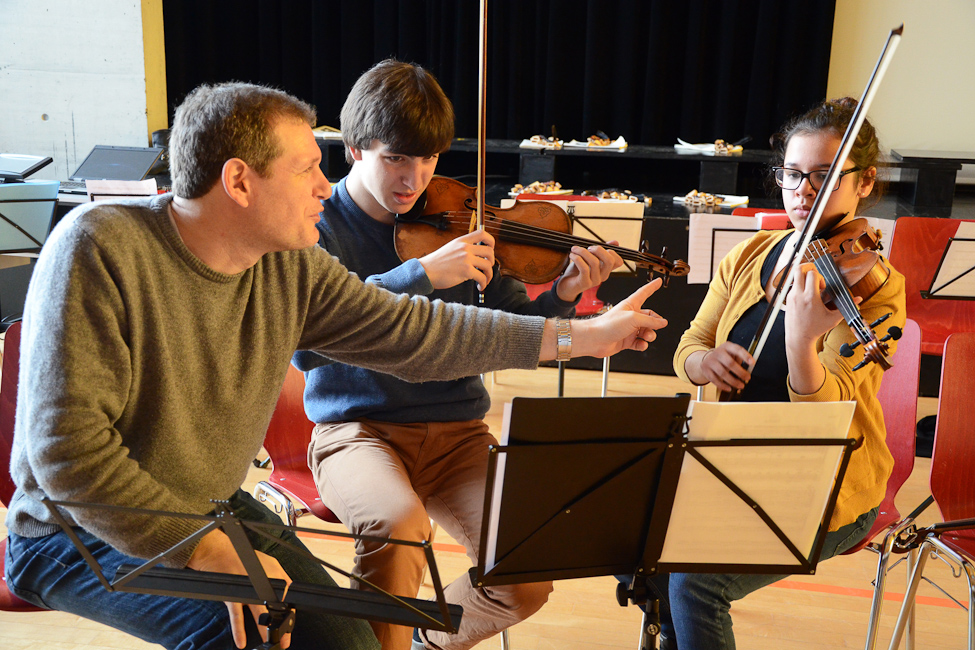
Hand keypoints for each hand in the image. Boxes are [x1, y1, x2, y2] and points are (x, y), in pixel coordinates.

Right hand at [188, 530, 292, 648]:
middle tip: (285, 640)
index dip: (288, 611)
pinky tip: (242, 642)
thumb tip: (288, 590)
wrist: (217, 551)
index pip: (287, 594)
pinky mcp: (232, 594)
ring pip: (260, 612)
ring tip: (269, 643)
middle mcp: (262, 579)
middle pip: (276, 606)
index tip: (289, 624)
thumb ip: (278, 576)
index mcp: (273, 571)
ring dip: (264, 630)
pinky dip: (239, 630)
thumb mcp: (266, 562)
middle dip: (282, 625)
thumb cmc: (241, 557)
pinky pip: (237, 615)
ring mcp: (247, 587)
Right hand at [419, 230, 495, 290]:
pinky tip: (480, 286)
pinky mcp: (465, 271)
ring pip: (488, 265)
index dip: (490, 241)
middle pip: (489, 251)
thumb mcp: (450, 248)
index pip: (482, 234)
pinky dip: (484, 283)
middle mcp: (465, 248)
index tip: (491, 248)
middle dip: (492, 262)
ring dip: (489, 275)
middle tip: (487, 269)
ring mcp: (465, 259)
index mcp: (461, 241)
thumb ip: (463, 249)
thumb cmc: (436, 264)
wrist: (425, 271)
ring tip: (484, 280)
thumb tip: (476, 255)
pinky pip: (482, 277)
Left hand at [555, 241, 623, 300]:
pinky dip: (577, 258)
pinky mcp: (585, 283)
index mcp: (606, 270)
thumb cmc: (578, 271)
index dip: (612, 252)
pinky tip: (572, 255)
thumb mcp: (590, 258)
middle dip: (599, 249)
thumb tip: (616, 242)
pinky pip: (584, 268)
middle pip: (609, 261)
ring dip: (583, 252)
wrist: (566, 285)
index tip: (598, 247)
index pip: (619, 262)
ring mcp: (595, 281)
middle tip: (588, 248)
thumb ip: (601, 251)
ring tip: (574, 249)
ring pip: (595, 262)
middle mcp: (603, 276)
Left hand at [565, 278, 667, 358]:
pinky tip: (641, 344)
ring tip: (647, 336)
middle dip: (655, 322)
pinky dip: (642, 344)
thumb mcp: (633, 318)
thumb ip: (650, 320)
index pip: (644, 293)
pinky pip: (639, 343)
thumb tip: (662, 322)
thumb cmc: (607, 324)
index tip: (658, 282)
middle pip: (649, 317)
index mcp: (630, 305)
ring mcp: (628, 329)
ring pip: (646, 331)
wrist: (595, 339)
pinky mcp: (626, 340)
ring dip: (650, 335)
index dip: (652, 287)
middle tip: (657, 326)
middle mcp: (630, 316)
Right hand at [692, 342, 753, 391]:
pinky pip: (715, 379)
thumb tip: (747, 369)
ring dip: (733, 381)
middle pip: (730, 363)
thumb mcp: (731, 353)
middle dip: (740, 372)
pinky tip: (729, 388)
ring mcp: (710, 361)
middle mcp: (718, 352)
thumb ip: (739, 359)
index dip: (745, 356)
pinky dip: (723, 385)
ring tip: (740, 385)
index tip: (752, 363)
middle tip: (747, 377)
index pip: (737, 349)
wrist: (707, 358)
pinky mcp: (705, 369)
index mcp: (727, 346)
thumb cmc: (723, 357)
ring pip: (723, 373)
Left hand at [784, 265, 855, 348]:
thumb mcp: (833, 319)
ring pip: (794, 275)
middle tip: (815, 274)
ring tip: (811, 285)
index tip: (822, 287)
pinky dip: (800, 284)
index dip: (820, 276)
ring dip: (804, 276)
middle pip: (799, 269)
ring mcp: (791, 296)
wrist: (799, 338)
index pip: (813, 274)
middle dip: (809, 267)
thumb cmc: (815, 329)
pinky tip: (806, 294)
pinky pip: (792, 285)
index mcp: (810, 297)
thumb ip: (846, 307)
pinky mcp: (787, 299)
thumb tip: (858, 300)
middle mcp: (798, 294)